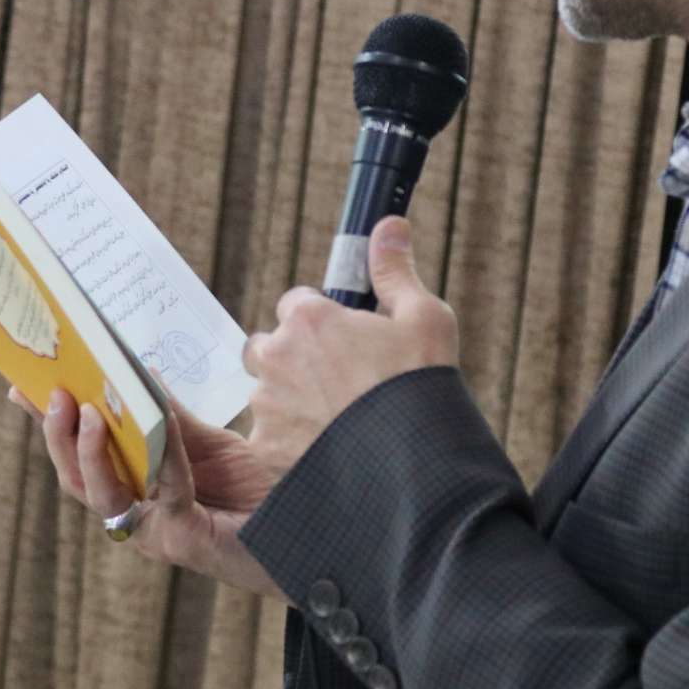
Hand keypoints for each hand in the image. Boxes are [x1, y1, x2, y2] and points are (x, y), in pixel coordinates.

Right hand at [12, 386, 284, 599]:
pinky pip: (166, 494)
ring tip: (88, 413)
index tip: (20, 386)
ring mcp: (155, 535)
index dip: (46, 425)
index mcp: (130, 491)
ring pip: (103, 497)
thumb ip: (167, 415)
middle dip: (58, 437)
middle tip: (54, 394)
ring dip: (90, 454)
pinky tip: (162, 419)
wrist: (304, 529)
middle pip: (75, 480)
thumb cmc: (252, 490)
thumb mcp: (202, 442)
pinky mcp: (186, 542)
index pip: (74, 457)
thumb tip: (136, 368)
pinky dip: (164, 455)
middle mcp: (133, 518)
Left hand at [242, 216, 458, 473]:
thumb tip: (388, 225)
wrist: (415, 463)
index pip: (296, 304)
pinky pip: (269, 436)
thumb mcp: (424, 318)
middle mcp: (276, 356)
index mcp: (308, 318)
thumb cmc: (421, 385)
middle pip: (271, 346)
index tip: (346, 339)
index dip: (322, 320)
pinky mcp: (265, 448)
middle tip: (339, 380)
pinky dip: (290, 441)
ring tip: (337, 419)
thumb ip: (394, 270)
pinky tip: (327, 448)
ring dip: (291, 400)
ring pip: (267, 393)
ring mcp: (267, 404)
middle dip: (295, 357)